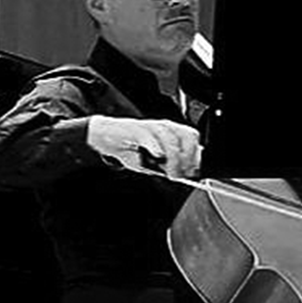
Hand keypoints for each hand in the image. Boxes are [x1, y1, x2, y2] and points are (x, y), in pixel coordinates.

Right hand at [86, 115, 201, 179]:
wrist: (106, 138)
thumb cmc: (129, 149)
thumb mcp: (150, 163)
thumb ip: (165, 167)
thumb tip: (180, 175)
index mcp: (171, 133)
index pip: (192, 140)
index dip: (195, 157)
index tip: (191, 173)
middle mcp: (164, 127)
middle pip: (187, 136)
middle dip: (187, 157)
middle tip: (180, 173)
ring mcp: (151, 127)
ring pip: (171, 139)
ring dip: (173, 158)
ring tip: (169, 172)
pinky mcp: (137, 129)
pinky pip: (151, 138)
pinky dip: (156, 148)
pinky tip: (156, 156)